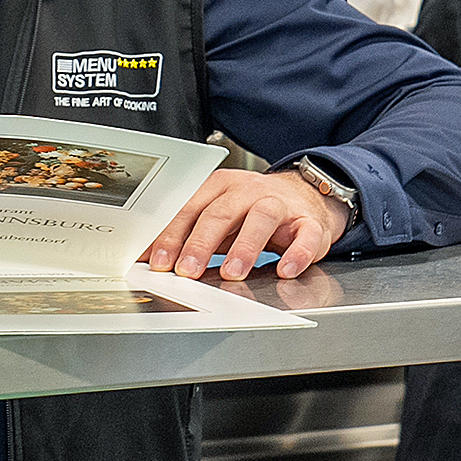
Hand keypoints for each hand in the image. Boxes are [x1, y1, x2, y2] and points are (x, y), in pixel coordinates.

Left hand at [143, 167, 339, 281]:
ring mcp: (280, 204)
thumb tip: (151, 258)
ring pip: (261, 218)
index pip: (190, 209)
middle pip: (221, 213)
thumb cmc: (252, 211)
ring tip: (231, 273)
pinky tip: (286, 270)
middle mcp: (248, 191)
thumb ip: (188, 234)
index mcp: (220, 188)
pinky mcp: (308, 222)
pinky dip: (297, 253)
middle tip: (187, 270)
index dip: (172, 235)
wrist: (304, 197)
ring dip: (245, 247)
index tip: (158, 260)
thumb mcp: (218, 219)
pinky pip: (305, 236)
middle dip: (201, 243)